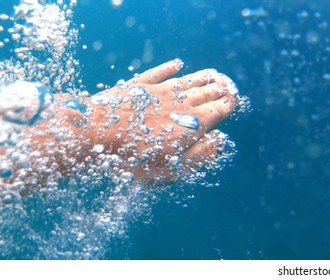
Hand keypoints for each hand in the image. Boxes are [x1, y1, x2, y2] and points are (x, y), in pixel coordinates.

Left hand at [55, 60, 239, 183]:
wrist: (94, 135)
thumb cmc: (133, 159)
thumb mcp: (172, 169)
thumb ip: (200, 155)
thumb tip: (221, 140)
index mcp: (192, 124)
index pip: (218, 110)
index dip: (229, 104)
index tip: (236, 100)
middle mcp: (179, 103)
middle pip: (205, 93)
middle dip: (220, 89)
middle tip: (228, 85)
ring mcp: (157, 92)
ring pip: (186, 81)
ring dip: (202, 77)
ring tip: (213, 73)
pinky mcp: (136, 86)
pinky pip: (158, 73)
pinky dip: (170, 68)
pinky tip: (177, 64)